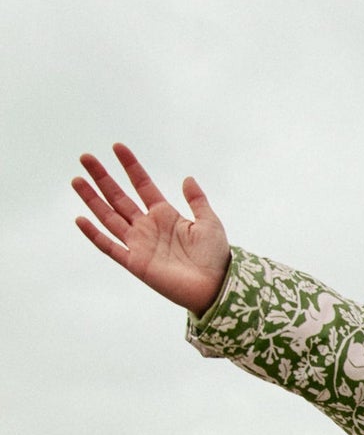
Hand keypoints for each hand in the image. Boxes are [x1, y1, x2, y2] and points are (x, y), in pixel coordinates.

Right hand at [72, 143, 229, 314]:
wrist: (216, 286)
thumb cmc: (215, 256)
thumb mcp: (209, 222)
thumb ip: (197, 200)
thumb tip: (187, 178)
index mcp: (165, 215)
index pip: (142, 185)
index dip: (130, 166)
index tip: (117, 147)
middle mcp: (148, 227)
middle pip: (119, 198)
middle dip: (102, 178)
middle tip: (86, 158)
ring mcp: (139, 244)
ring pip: (109, 217)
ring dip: (92, 199)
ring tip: (77, 180)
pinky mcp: (135, 263)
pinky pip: (110, 247)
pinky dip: (95, 234)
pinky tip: (81, 219)